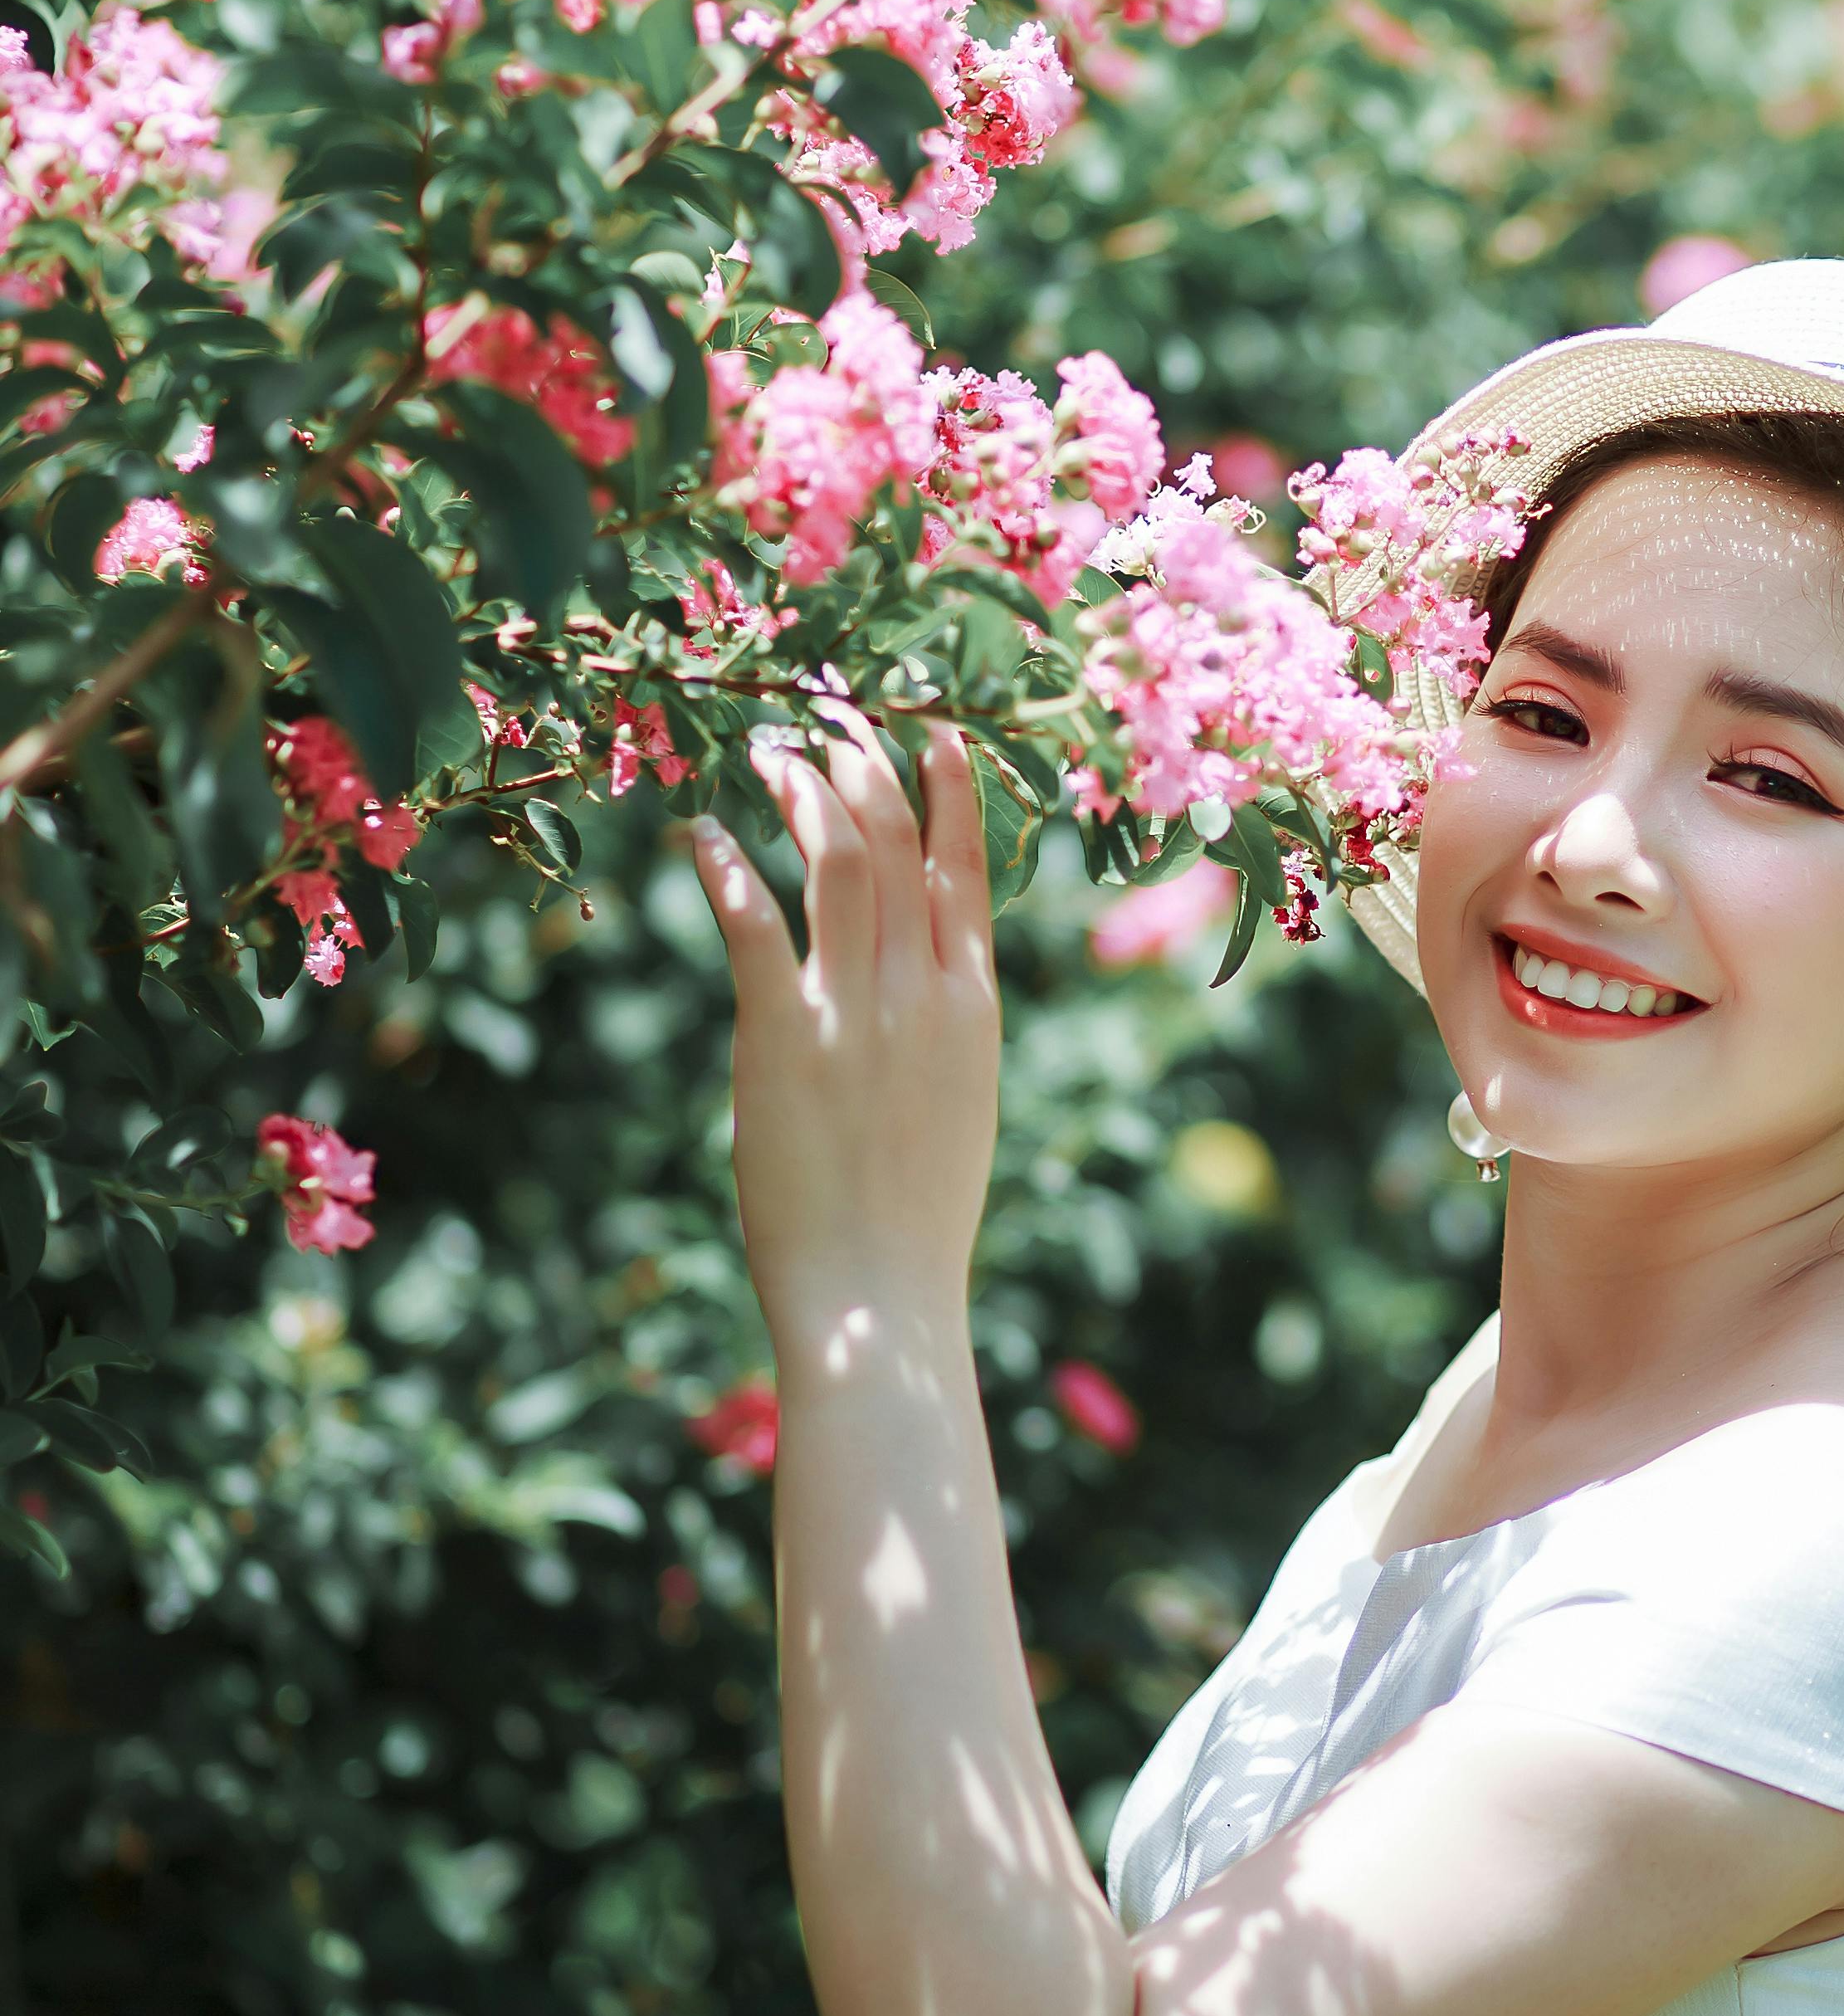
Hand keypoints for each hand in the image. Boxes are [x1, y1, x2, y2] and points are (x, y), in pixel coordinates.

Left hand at [694, 708, 1000, 1347]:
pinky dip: (727, 867)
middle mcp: (921, 994)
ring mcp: (855, 1013)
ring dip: (804, 791)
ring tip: (769, 754)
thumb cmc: (914, 1221)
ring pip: (840, 858)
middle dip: (867, 762)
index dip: (950, 790)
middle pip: (901, 841)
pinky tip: (701, 835)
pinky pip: (755, 924)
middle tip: (831, 716)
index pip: (965, 870)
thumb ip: (940, 1032)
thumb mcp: (956, 1106)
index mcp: (971, 1008)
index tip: (930, 731)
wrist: (882, 1299)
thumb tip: (919, 986)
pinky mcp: (783, 1039)